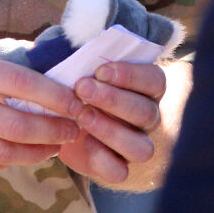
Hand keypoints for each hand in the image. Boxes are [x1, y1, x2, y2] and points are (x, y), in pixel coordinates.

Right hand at [0, 37, 83, 175]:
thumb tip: (42, 57)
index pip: (19, 81)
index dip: (53, 95)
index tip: (76, 101)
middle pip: (16, 124)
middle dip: (53, 130)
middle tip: (74, 128)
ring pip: (3, 152)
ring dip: (37, 152)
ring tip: (55, 145)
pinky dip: (9, 162)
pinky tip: (24, 154)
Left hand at [57, 61, 165, 185]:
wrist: (59, 116)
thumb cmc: (74, 80)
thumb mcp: (78, 62)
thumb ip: (83, 53)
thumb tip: (76, 40)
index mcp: (145, 88)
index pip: (155, 80)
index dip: (130, 75)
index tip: (99, 70)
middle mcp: (147, 117)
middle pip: (147, 112)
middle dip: (113, 99)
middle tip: (82, 87)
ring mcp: (135, 144)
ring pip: (141, 147)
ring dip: (110, 130)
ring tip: (82, 115)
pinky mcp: (117, 167)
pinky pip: (120, 172)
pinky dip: (102, 158)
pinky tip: (83, 140)